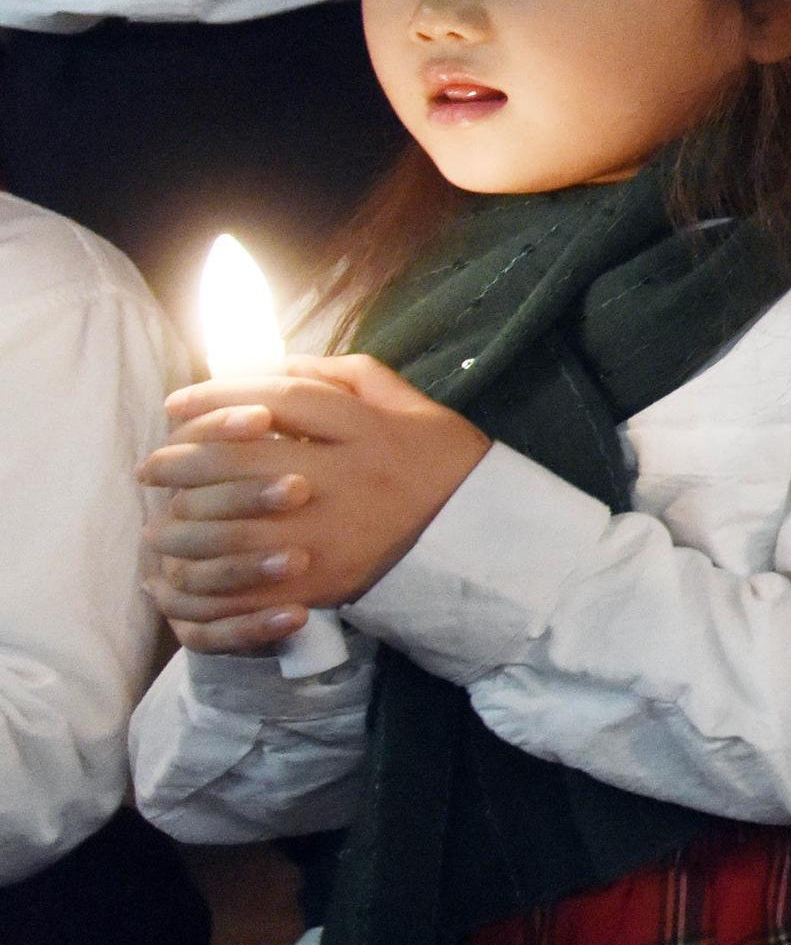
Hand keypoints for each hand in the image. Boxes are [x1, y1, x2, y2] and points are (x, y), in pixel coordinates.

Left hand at [141, 360, 494, 643]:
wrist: (486, 539)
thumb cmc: (441, 463)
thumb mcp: (408, 404)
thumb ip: (341, 376)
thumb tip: (269, 364)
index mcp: (370, 429)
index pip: (281, 399)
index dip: (220, 394)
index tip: (176, 403)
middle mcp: (351, 477)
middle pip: (247, 458)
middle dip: (186, 458)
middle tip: (152, 464)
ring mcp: (339, 532)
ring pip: (240, 521)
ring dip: (189, 517)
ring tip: (161, 515)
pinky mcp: (331, 580)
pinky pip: (257, 578)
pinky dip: (216, 574)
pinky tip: (191, 568)